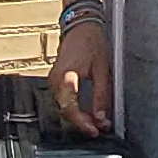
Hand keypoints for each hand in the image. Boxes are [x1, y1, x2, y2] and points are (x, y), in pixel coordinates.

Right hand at [51, 16, 112, 134]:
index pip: (70, 109)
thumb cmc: (92, 43)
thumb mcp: (102, 70)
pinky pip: (64, 100)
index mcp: (66, 77)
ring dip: (79, 117)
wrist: (81, 26)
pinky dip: (75, 108)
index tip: (95, 131)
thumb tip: (102, 118)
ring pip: (64, 107)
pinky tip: (86, 112)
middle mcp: (55, 81)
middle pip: (65, 111)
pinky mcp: (56, 81)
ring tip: (95, 122)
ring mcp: (54, 81)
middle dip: (82, 123)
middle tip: (99, 129)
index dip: (82, 123)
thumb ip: (102, 96)